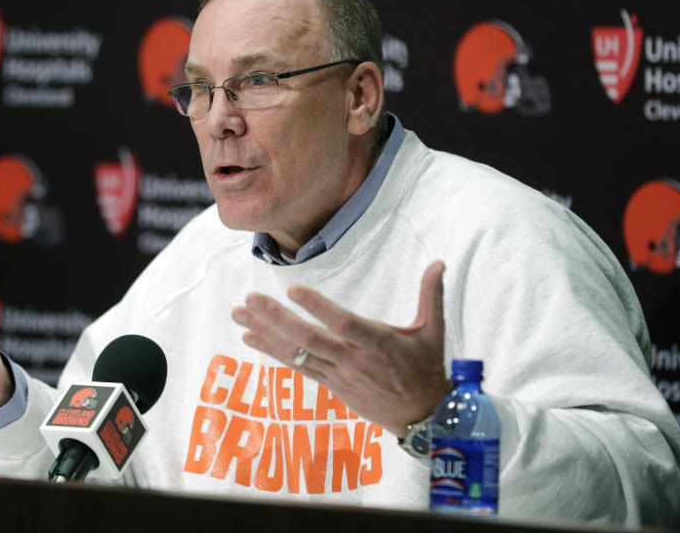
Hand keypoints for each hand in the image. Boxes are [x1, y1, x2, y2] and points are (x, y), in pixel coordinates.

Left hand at [231, 261, 448, 437]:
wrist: (420, 416)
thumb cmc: (426, 367)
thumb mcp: (433, 331)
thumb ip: (431, 295)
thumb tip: (439, 262)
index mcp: (379, 343)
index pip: (343, 324)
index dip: (318, 308)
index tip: (293, 289)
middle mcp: (354, 360)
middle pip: (309, 339)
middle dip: (276, 318)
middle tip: (249, 299)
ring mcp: (339, 374)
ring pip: (297, 353)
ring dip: (265, 333)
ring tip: (239, 315)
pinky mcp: (331, 384)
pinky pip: (297, 367)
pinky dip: (272, 352)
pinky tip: (250, 338)